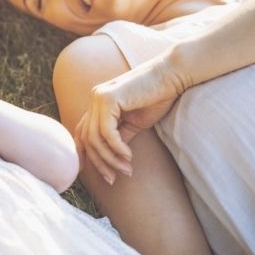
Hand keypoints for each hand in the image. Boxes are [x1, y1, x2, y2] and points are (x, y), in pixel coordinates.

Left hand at [75, 55, 187, 184]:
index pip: (82, 132)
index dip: (85, 155)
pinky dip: (116, 148)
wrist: (173, 75)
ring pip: (94, 138)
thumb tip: (110, 159)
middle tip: (113, 179)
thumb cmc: (158, 97)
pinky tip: (128, 156)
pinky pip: (106, 132)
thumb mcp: (134, 123)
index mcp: (98, 103)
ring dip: (110, 158)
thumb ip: (119, 137)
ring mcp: (98, 97)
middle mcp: (94, 99)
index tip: (98, 174)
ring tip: (126, 169)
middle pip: (86, 139)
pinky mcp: (107, 99)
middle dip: (99, 163)